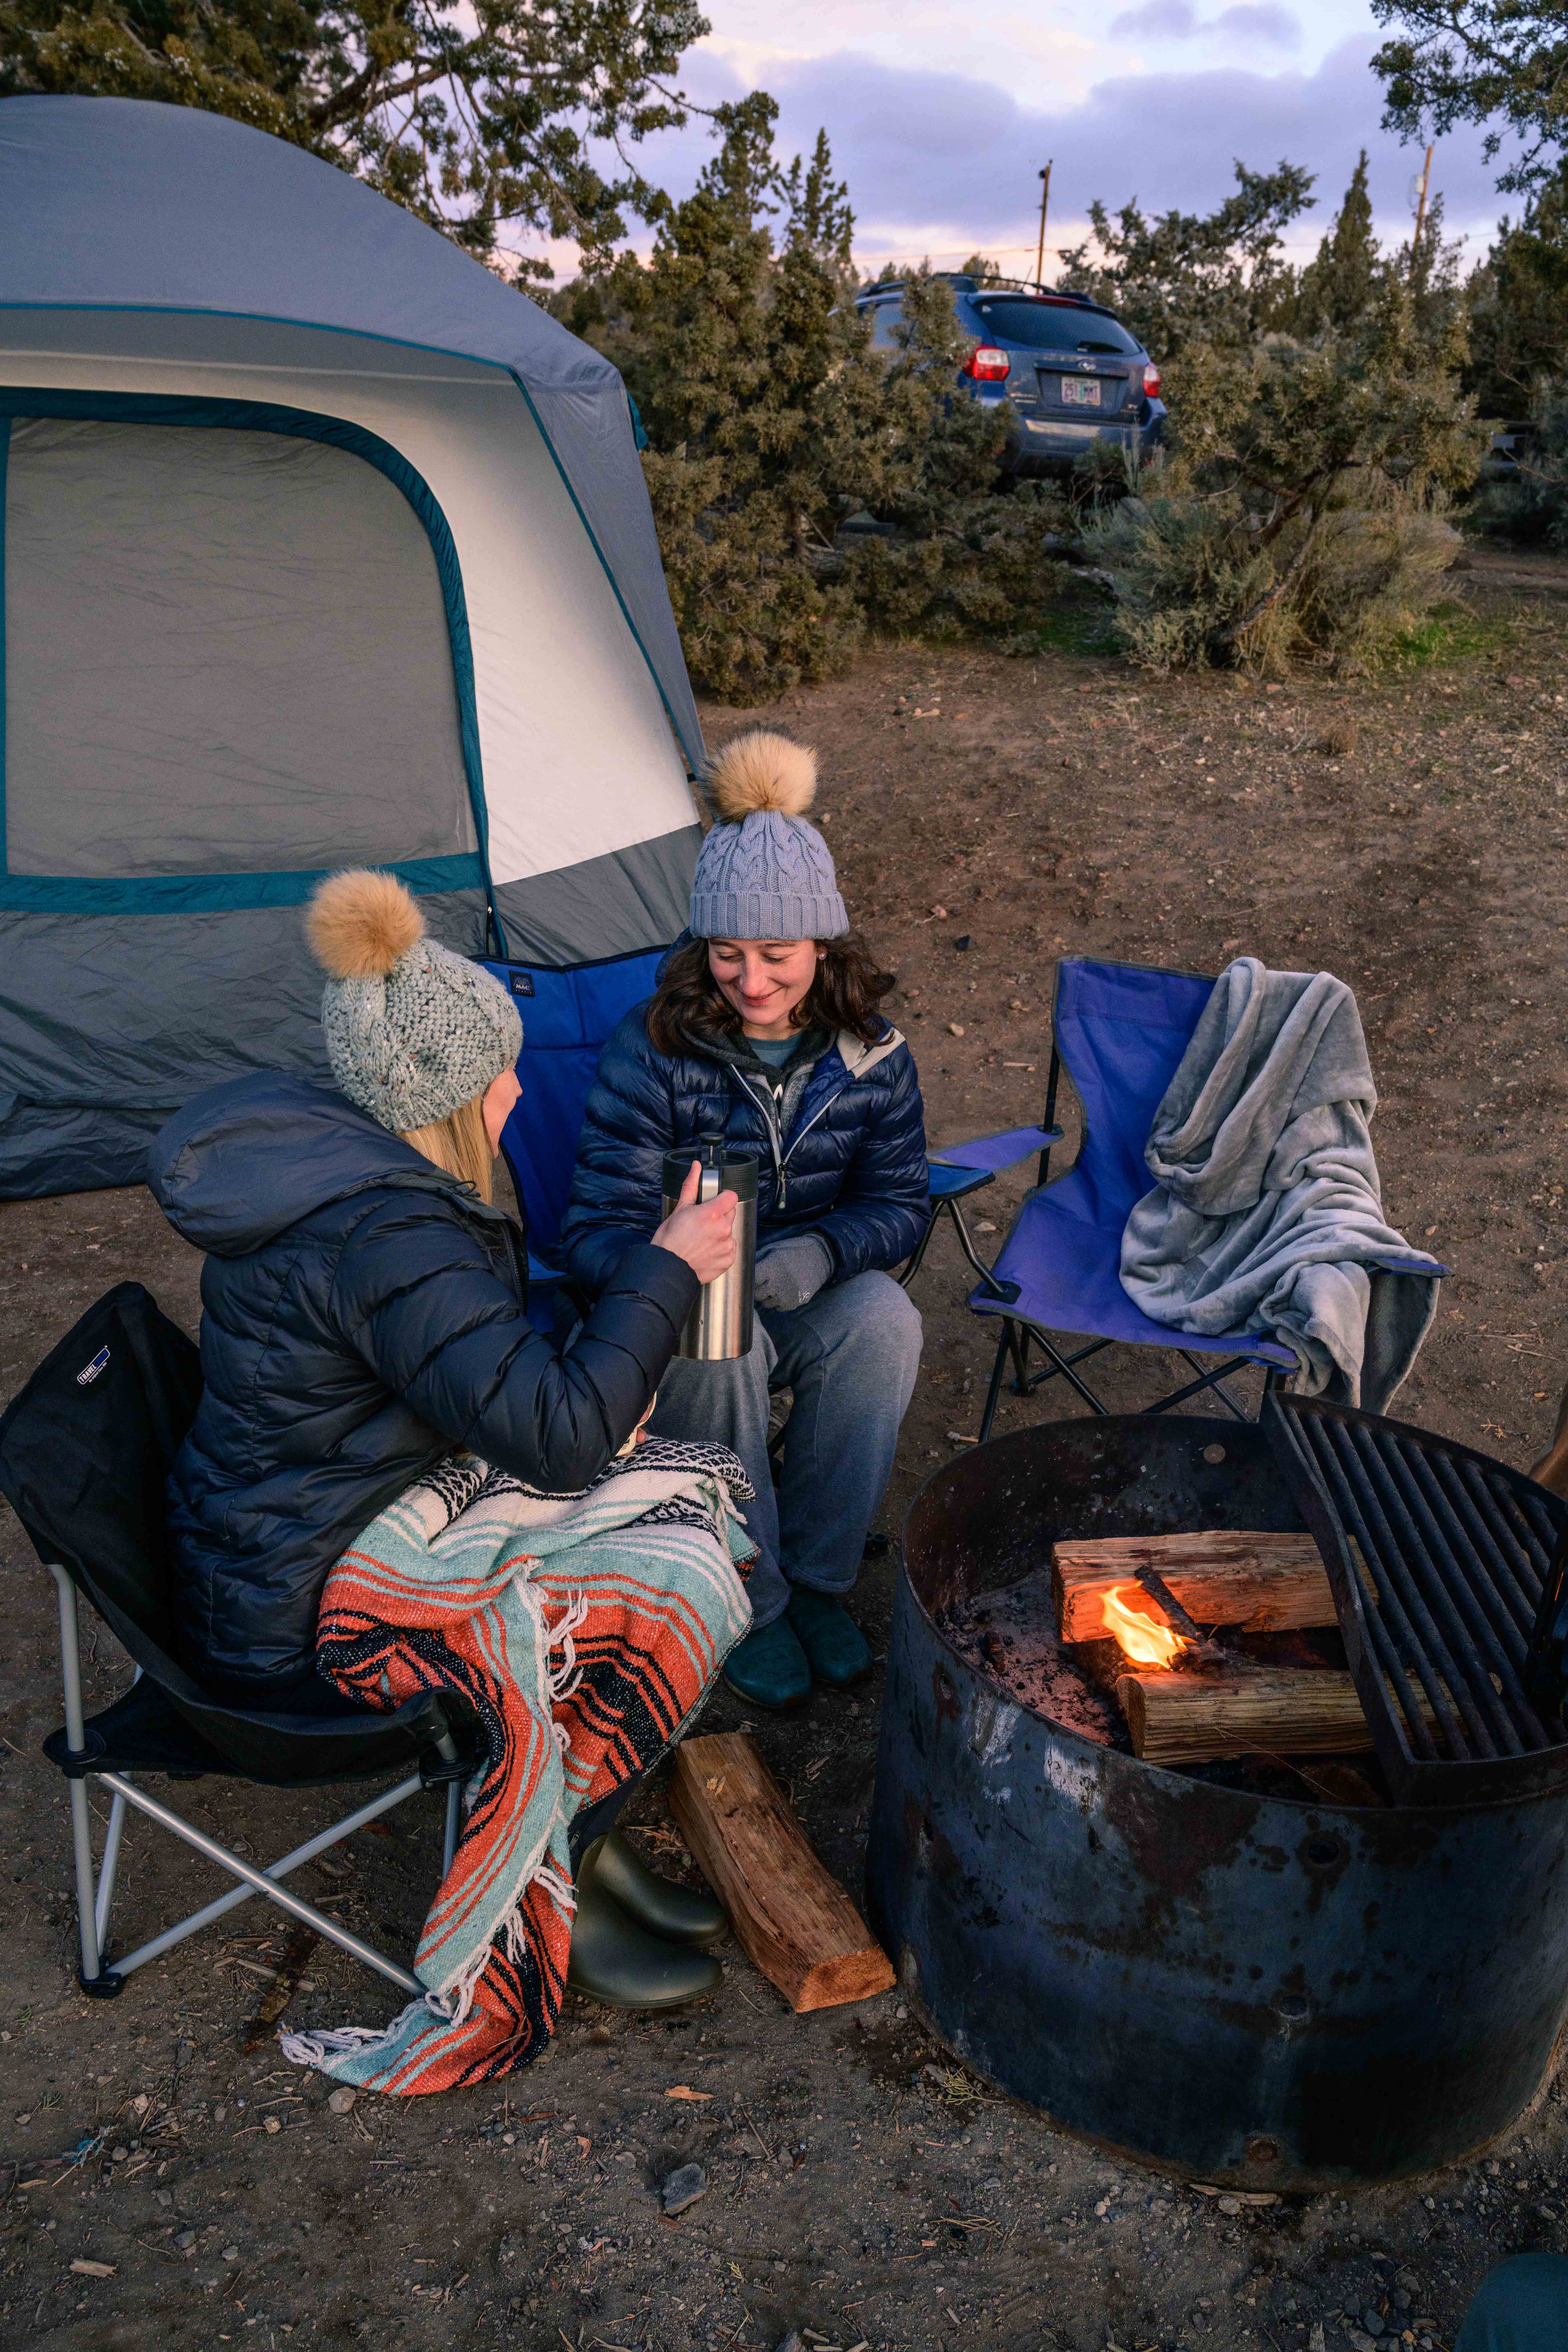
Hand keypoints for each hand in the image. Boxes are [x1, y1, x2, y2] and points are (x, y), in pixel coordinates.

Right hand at [653, 1159, 737, 1285]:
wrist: (668, 1268)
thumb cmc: (670, 1240)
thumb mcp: (679, 1209)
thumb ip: (691, 1186)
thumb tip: (696, 1167)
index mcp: (712, 1213)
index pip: (731, 1196)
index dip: (722, 1198)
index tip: (714, 1203)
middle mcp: (723, 1228)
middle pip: (730, 1213)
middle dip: (719, 1216)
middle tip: (702, 1223)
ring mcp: (727, 1245)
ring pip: (729, 1232)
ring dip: (719, 1233)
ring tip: (702, 1239)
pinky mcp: (728, 1259)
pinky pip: (730, 1248)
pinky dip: (721, 1249)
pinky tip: (706, 1250)